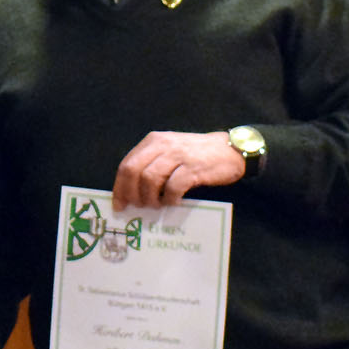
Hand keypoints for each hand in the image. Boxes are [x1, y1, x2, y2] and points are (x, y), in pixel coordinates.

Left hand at [112, 131, 243, 210]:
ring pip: (150, 179)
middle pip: (134, 171)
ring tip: (156, 205)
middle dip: (131, 194)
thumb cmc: (196, 154)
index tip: (119, 204)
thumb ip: (152, 164)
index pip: (127, 164)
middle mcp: (163, 145)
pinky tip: (174, 202)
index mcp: (153, 141)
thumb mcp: (170, 151)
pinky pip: (173, 187)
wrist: (229, 149)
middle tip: (138, 207)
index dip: (120, 187)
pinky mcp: (193, 168)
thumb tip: (132, 192)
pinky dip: (169, 199)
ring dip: (150, 198)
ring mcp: (178, 156)